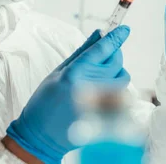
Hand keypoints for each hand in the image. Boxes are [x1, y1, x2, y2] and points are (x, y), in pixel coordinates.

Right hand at [6, 26, 130, 162]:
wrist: (41, 135)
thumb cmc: (46, 101)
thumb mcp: (59, 72)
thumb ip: (82, 52)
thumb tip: (99, 33)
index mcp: (75, 73)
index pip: (102, 49)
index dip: (116, 37)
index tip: (124, 29)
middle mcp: (90, 87)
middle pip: (116, 62)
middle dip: (115, 53)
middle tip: (107, 53)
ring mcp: (100, 103)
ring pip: (122, 77)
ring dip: (117, 72)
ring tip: (102, 75)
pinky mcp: (106, 114)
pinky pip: (122, 95)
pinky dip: (117, 89)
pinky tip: (104, 91)